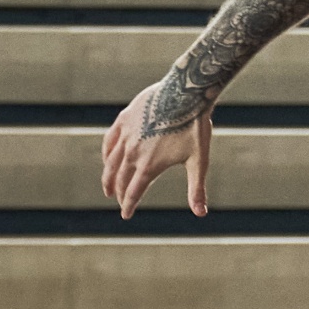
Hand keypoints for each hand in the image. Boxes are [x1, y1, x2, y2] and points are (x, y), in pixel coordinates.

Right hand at [102, 84, 211, 218]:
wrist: (185, 93)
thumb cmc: (195, 127)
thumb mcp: (199, 161)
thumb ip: (196, 189)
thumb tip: (201, 214)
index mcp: (150, 165)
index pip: (134, 192)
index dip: (129, 205)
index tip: (126, 215)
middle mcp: (133, 153)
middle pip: (121, 179)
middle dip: (120, 193)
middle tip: (120, 201)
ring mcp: (127, 135)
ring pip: (111, 161)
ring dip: (108, 176)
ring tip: (107, 187)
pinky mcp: (124, 120)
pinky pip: (110, 140)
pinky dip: (107, 153)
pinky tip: (107, 158)